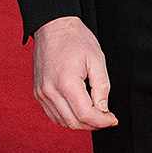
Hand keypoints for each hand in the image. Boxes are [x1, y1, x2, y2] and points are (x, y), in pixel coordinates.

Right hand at [32, 16, 118, 130]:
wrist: (53, 27)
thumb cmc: (76, 40)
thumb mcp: (97, 60)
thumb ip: (102, 87)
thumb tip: (104, 110)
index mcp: (66, 82)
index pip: (85, 114)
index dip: (102, 121)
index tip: (113, 119)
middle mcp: (49, 91)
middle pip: (73, 122)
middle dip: (93, 124)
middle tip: (107, 118)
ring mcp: (41, 93)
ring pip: (62, 122)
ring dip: (81, 124)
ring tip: (95, 115)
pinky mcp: (38, 93)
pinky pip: (53, 114)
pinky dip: (68, 118)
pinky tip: (80, 111)